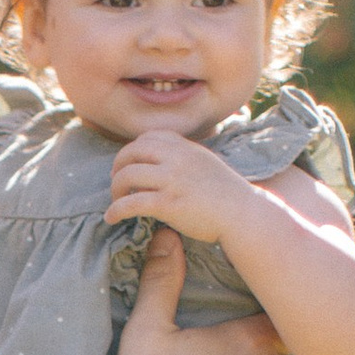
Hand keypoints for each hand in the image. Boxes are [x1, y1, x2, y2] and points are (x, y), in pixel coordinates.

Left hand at [107, 128, 255, 240]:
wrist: (242, 214)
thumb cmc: (226, 194)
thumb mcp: (205, 163)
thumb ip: (184, 158)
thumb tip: (161, 163)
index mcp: (186, 147)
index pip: (149, 137)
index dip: (132, 150)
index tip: (128, 164)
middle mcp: (177, 158)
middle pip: (132, 152)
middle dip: (118, 167)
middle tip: (116, 183)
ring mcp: (172, 179)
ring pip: (127, 175)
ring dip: (115, 189)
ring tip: (116, 201)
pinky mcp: (168, 203)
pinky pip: (131, 203)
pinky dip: (116, 210)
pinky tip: (111, 218)